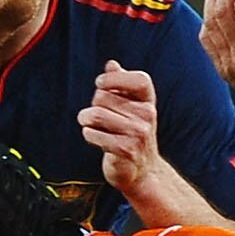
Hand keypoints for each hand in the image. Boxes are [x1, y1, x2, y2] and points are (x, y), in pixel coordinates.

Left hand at [79, 60, 165, 203]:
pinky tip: (96, 139)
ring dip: (86, 120)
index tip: (100, 84)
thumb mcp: (130, 108)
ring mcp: (138, 133)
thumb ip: (120, 85)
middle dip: (93, 105)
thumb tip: (111, 64)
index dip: (115, 79)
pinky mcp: (125, 150)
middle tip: (99, 116)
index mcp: (148, 101)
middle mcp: (147, 115)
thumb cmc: (132, 135)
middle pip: (103, 97)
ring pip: (95, 115)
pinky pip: (93, 134)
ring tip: (91, 126)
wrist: (142, 171)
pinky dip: (88, 135)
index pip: (138, 79)